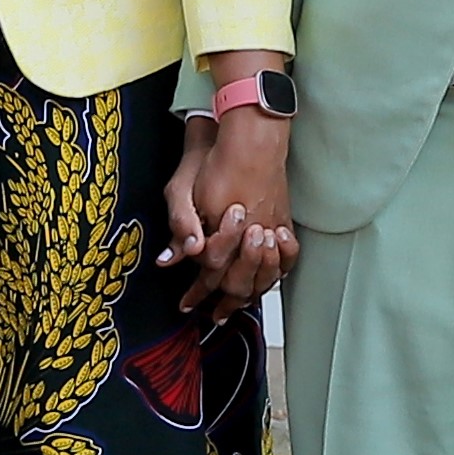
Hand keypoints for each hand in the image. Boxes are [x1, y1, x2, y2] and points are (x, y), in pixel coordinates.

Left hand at [162, 100, 297, 313]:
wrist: (253, 140)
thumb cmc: (218, 164)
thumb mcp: (184, 192)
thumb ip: (180, 226)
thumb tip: (169, 260)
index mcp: (222, 235)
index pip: (210, 276)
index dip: (197, 294)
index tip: (187, 306)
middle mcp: (250, 239)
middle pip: (240, 283)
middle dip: (228, 301)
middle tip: (217, 315)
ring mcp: (272, 231)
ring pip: (265, 276)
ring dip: (251, 291)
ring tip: (240, 304)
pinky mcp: (284, 221)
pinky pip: (285, 259)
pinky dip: (275, 272)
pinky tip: (268, 278)